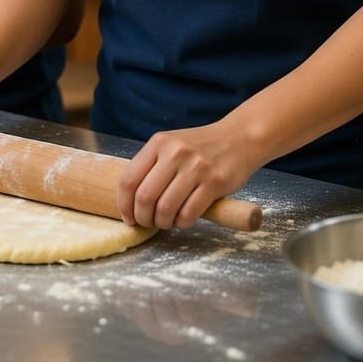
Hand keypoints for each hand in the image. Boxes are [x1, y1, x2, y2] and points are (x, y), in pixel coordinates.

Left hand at [118, 120, 256, 229]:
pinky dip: (182, 223)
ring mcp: (196, 167)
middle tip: (148, 222)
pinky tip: (183, 219)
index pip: (129, 179)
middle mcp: (175, 152)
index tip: (128, 218)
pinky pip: (189, 214)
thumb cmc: (200, 147)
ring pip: (166, 209)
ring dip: (163, 222)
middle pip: (145, 197)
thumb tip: (130, 202)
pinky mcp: (215, 182)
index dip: (124, 204)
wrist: (238, 138)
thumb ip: (152, 166)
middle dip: (143, 218)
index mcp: (159, 142)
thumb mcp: (171, 145)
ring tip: (166, 221)